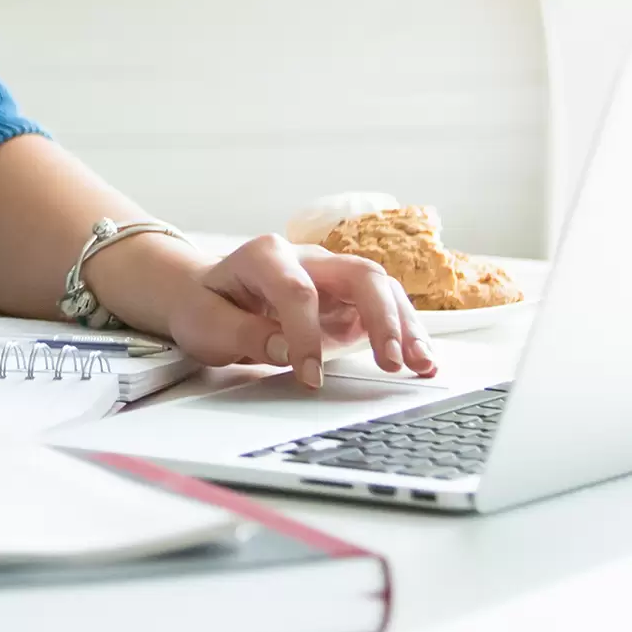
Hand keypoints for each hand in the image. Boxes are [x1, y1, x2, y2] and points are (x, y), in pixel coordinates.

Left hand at [162, 234, 436, 390]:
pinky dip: (406, 335)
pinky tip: (423, 361)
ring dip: (404, 327)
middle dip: (380, 317)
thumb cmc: (208, 307)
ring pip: (382, 289)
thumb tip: (288, 351)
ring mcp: (332, 277)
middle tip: (391, 362)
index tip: (309, 376)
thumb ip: (245, 334)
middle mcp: (307, 259)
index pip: (297, 290)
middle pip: (358, 274)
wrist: (209, 296)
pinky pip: (385, 310)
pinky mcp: (348, 301)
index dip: (306, 334)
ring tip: (422, 364)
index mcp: (266, 255)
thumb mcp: (208, 323)